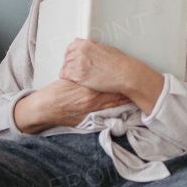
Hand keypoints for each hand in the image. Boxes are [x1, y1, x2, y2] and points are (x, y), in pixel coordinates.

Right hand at [13, 79, 128, 133]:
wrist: (46, 108)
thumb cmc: (56, 92)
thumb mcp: (70, 79)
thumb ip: (83, 75)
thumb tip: (93, 69)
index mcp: (88, 85)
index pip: (109, 81)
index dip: (121, 78)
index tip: (131, 75)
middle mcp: (92, 97)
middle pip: (115, 92)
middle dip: (127, 89)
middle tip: (140, 85)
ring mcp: (92, 109)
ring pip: (114, 104)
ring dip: (126, 100)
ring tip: (138, 96)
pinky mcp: (89, 118)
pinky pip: (107, 114)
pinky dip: (117, 110)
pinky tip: (126, 108)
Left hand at [60, 38, 164, 115]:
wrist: (126, 73)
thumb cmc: (120, 63)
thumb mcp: (106, 48)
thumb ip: (92, 46)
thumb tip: (81, 41)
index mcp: (88, 44)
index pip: (71, 47)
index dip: (71, 54)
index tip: (73, 59)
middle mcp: (82, 51)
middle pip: (67, 56)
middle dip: (68, 63)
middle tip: (73, 69)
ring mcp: (79, 62)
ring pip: (65, 65)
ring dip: (68, 71)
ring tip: (73, 76)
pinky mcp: (79, 74)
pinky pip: (65, 74)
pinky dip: (66, 77)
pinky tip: (72, 80)